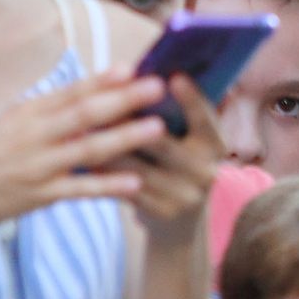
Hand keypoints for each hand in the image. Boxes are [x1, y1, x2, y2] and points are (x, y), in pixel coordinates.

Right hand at [0, 67, 169, 239]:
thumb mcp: (17, 119)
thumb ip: (56, 105)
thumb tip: (99, 84)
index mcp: (31, 112)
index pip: (71, 91)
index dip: (101, 79)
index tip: (131, 66)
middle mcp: (36, 135)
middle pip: (84, 114)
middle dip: (122, 99)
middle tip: (157, 86)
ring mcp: (40, 166)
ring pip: (87, 150)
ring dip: (124, 138)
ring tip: (157, 129)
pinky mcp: (41, 196)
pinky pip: (80, 190)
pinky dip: (107, 187)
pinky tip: (136, 184)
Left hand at [101, 76, 223, 246]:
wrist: (182, 224)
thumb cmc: (178, 165)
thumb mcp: (190, 142)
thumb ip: (177, 115)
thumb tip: (148, 74)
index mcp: (216, 145)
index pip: (205, 118)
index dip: (191, 98)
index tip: (173, 76)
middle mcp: (206, 170)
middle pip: (162, 142)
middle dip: (130, 120)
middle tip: (104, 99)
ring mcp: (185, 195)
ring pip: (137, 167)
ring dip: (108, 147)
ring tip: (82, 127)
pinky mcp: (161, 213)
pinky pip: (126, 189)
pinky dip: (105, 173)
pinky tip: (84, 159)